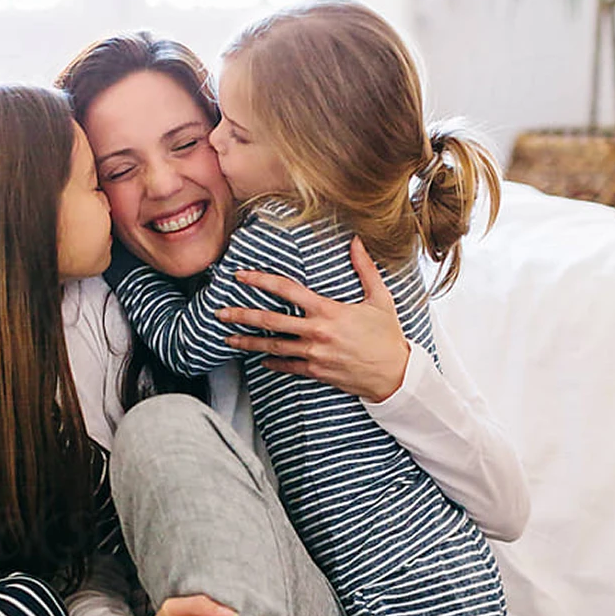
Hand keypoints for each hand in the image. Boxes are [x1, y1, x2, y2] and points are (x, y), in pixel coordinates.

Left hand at [215, 237, 409, 401]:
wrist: (395, 374)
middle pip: (269, 321)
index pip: (287, 290)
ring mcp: (314, 354)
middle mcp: (316, 332)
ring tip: (228, 337)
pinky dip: (272, 363)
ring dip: (247, 342)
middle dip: (241, 315)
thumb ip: (365, 269)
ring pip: (272, 346)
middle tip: (219, 312)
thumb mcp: (380, 299)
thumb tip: (356, 241)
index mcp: (328, 310)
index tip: (241, 276)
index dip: (260, 280)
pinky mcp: (316, 372)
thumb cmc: (388, 336)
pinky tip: (260, 360)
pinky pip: (287, 366)